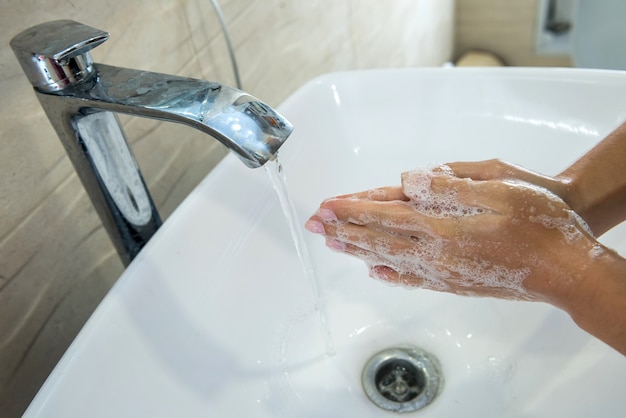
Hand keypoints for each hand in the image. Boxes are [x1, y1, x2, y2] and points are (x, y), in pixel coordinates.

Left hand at [305, 164, 602, 307]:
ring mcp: (444, 272)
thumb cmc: (539, 222)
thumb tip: (408, 181)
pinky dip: (388, 273)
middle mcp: (436, 254)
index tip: (325, 205)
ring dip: (357, 249)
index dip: (352, 209)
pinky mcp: (455, 283)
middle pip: (379, 239)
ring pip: (389, 258)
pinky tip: (374, 271)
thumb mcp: (499, 189)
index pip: (385, 216)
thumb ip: (449, 186)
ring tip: (332, 243)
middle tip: (313, 224)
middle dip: (343, 229)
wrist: (566, 268)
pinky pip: (412, 278)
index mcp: (443, 227)